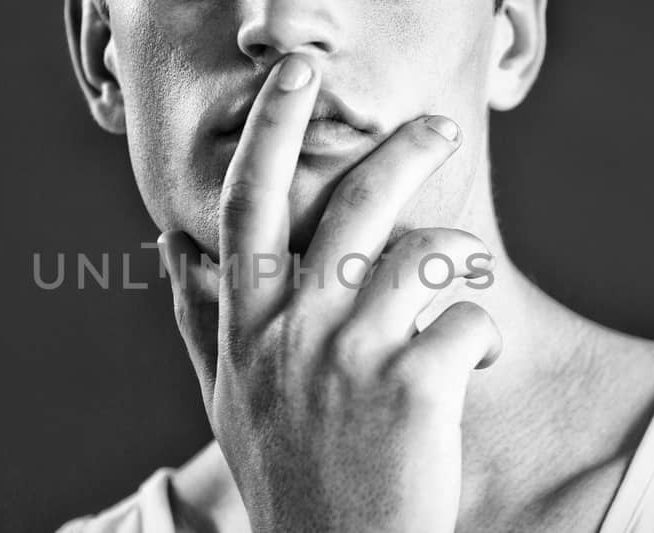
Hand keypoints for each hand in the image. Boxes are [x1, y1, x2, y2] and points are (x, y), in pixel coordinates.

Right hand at [156, 54, 501, 531]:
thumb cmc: (284, 482)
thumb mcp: (223, 401)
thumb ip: (196, 320)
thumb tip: (169, 246)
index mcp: (245, 327)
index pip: (248, 203)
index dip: (272, 128)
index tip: (297, 76)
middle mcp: (293, 331)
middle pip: (353, 205)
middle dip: (403, 151)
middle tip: (440, 129)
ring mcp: (352, 358)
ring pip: (423, 252)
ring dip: (460, 252)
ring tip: (468, 271)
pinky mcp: (414, 390)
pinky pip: (468, 320)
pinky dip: (484, 333)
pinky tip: (477, 361)